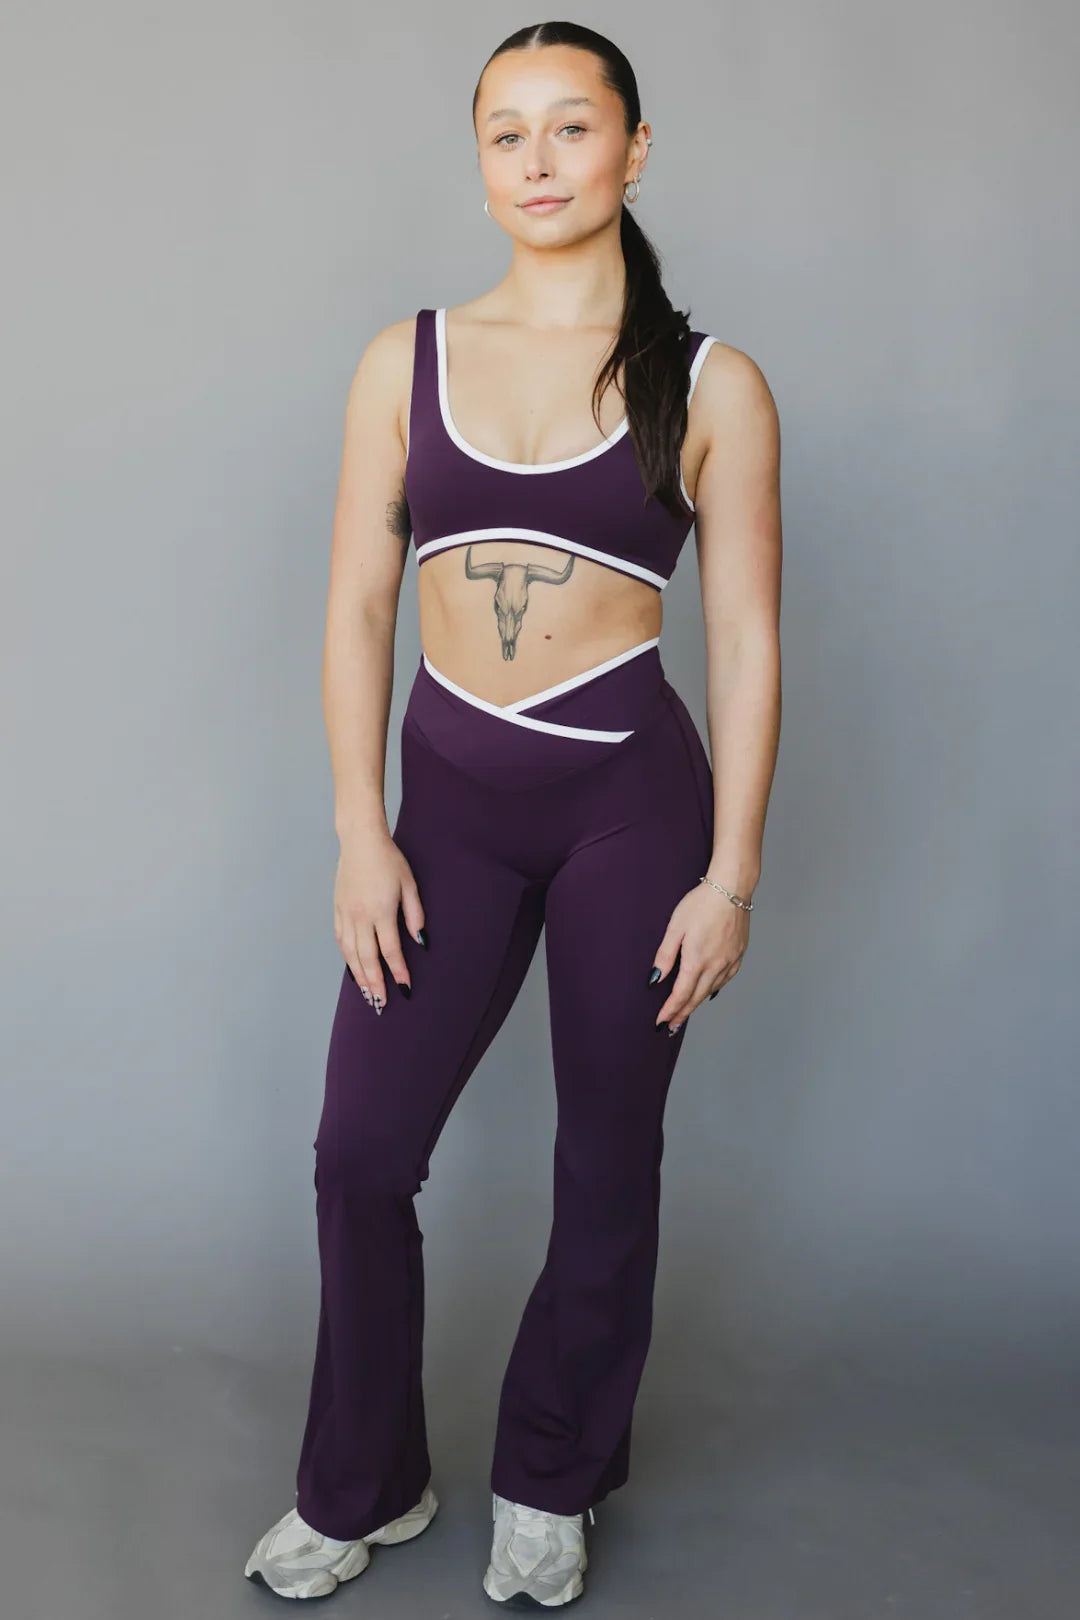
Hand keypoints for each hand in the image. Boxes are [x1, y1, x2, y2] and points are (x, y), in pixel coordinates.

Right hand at [334, 828, 425, 1013]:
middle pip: (367, 958)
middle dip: (376, 983)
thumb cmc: (389, 860)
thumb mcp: (409, 884)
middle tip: (381, 1004)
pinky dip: (346, 957)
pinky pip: (341, 940)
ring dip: (359, 976)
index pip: (390, 951)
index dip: (398, 971)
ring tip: (366, 994)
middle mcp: (361, 917)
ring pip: (351, 953)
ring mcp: (346, 914)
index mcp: (381, 912)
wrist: (360, 841)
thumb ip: (415, 914)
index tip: (405, 988)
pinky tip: (353, 968)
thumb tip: (421, 941)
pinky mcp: (338, 909)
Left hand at [651, 880, 748, 1031]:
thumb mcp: (676, 927)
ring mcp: (730, 961)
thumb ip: (665, 956)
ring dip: (697, 1003)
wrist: (731, 888)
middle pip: (697, 997)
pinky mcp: (739, 954)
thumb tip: (655, 979)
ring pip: (711, 990)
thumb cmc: (701, 904)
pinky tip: (709, 991)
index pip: (681, 994)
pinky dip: (715, 989)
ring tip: (686, 1013)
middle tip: (671, 1027)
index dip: (670, 1010)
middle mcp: (715, 965)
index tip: (661, 1022)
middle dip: (682, 1013)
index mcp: (697, 960)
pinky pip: (725, 979)